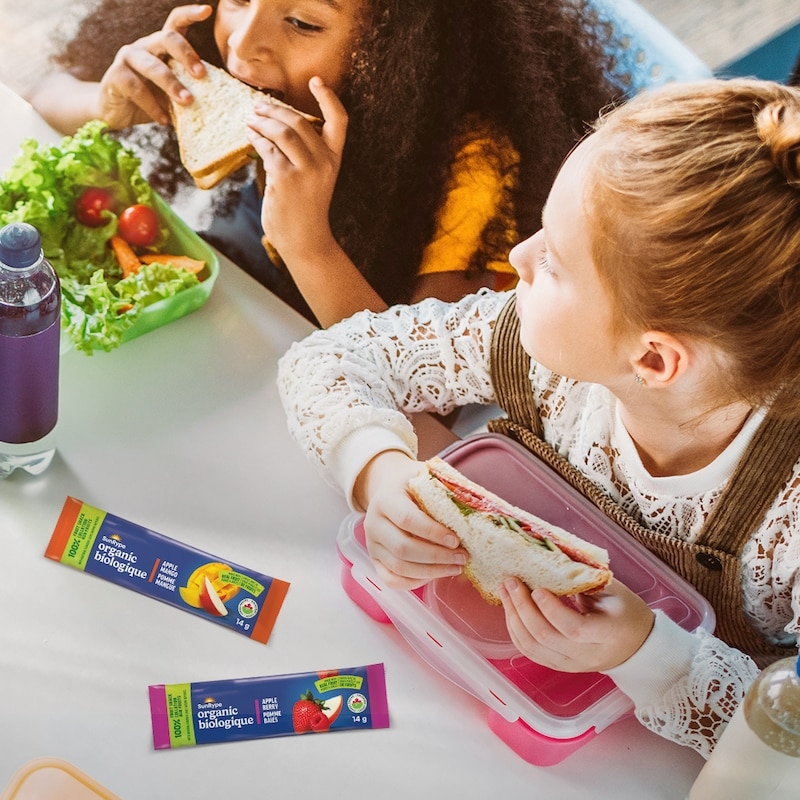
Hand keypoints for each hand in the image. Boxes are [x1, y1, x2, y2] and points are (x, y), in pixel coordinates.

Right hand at [94, 4, 211, 127]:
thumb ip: (190, 89)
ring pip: (153, 66)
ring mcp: (128, 58)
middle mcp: (144, 46)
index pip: (176, 23)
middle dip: (186, 55)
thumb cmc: (153, 101)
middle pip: (166, 38)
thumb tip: (221, 101)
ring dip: (172, 85)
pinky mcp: (115, 76)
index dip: (190, 14)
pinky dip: (153, 106)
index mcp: (161, 47)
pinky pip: (137, 89)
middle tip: (201, 75)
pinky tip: (164, 120)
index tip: (207, 10)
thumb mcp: (174, 93)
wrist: (118, 114)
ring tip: (188, 102)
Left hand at [246, 77, 347, 264]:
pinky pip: (267, 149)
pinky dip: (256, 138)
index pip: (339, 122)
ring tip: (250, 118)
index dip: (329, 98)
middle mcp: (323, 162)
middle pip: (299, 121)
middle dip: (275, 110)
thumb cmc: (306, 210)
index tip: (316, 81)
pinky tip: (248, 135)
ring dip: (262, 121)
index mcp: (334, 160)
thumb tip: (276, 127)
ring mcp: (305, 170)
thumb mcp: (315, 179)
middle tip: (258, 106)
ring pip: (282, 131)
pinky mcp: (284, 178)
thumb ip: (305, 155)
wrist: (305, 241)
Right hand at [355, 452, 467, 590]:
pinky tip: (435, 574)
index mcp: (386, 498)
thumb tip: (482, 507)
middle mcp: (373, 523)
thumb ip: (448, 489)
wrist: (389, 488)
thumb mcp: (428, 476)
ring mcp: (372, 545)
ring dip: (431, 572)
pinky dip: (415, 582)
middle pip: (403, 548)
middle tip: (463, 557)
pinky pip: (392, 580)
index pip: (407, 519)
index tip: (456, 540)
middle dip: (437, 557)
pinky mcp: (375, 560)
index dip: (433, 532)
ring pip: (399, 567)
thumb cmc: (414, 484)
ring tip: (456, 567)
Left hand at [498, 578, 654, 672]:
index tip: (537, 588)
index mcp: (607, 634)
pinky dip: (515, 630)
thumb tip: (552, 557)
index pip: (574, 628)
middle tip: (512, 582)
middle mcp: (587, 655)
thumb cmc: (625, 612)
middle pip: (546, 637)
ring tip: (505, 591)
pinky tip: (510, 610)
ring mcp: (571, 664)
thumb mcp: (614, 591)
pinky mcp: (559, 665)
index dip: (551, 609)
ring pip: (533, 647)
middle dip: (523, 607)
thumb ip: (586, 578)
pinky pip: (530, 652)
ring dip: (513, 617)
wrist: (636, 646)